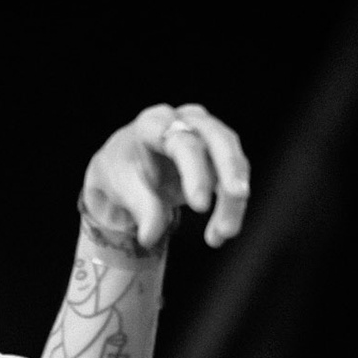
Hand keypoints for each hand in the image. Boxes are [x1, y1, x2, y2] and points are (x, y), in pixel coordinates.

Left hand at [80, 104, 250, 250]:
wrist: (126, 167)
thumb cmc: (121, 170)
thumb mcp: (120, 186)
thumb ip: (140, 207)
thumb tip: (149, 237)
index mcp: (153, 122)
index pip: (183, 142)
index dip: (195, 173)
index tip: (200, 207)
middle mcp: (186, 121)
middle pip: (219, 140)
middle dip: (231, 171)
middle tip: (238, 198)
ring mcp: (207, 134)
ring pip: (234, 160)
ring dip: (233, 199)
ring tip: (224, 233)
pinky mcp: (220, 155)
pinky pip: (234, 178)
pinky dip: (231, 206)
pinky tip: (219, 233)